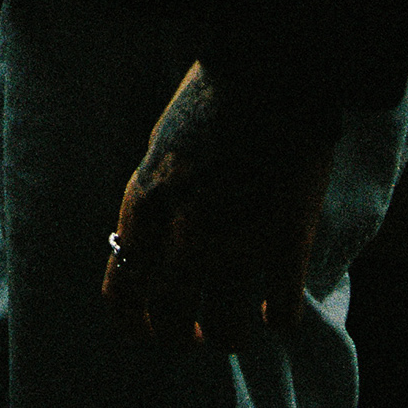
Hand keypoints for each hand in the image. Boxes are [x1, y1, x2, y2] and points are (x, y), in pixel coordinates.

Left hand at [101, 60, 337, 351]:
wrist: (272, 69)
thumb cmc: (215, 102)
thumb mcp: (161, 152)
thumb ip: (154, 205)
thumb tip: (152, 255)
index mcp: (145, 204)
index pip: (121, 290)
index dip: (135, 323)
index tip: (151, 331)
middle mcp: (182, 229)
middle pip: (166, 319)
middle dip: (179, 337)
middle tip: (197, 335)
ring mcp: (235, 237)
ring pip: (224, 329)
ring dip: (229, 336)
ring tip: (239, 329)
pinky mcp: (286, 238)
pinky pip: (282, 312)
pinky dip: (281, 319)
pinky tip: (281, 313)